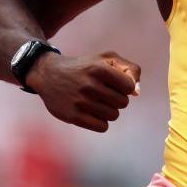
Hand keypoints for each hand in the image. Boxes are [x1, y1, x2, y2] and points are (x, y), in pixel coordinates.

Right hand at [26, 50, 140, 132]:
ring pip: (113, 116)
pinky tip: (92, 112)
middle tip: (104, 93)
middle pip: (123, 103)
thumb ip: (130, 70)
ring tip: (97, 102)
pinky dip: (101, 121)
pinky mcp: (72, 116)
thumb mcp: (107, 58)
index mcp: (99, 69)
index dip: (125, 86)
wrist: (49, 74)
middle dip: (117, 99)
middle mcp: (89, 85)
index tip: (115, 83)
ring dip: (109, 110)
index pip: (129, 87)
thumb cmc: (85, 67)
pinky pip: (102, 127)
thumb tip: (137, 93)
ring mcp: (80, 102)